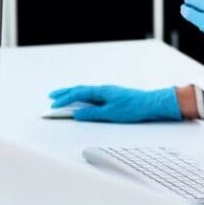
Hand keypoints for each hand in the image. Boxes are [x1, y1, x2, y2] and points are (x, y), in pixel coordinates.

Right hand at [47, 85, 181, 122]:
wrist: (151, 104)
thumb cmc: (134, 107)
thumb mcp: (110, 113)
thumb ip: (92, 114)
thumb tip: (77, 114)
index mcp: (101, 91)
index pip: (78, 94)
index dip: (64, 100)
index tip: (53, 105)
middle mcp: (103, 90)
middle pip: (80, 90)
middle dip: (64, 93)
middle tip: (52, 97)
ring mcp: (108, 93)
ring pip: (86, 92)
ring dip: (73, 95)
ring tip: (62, 98)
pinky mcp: (112, 97)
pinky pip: (92, 95)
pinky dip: (82, 97)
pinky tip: (82, 101)